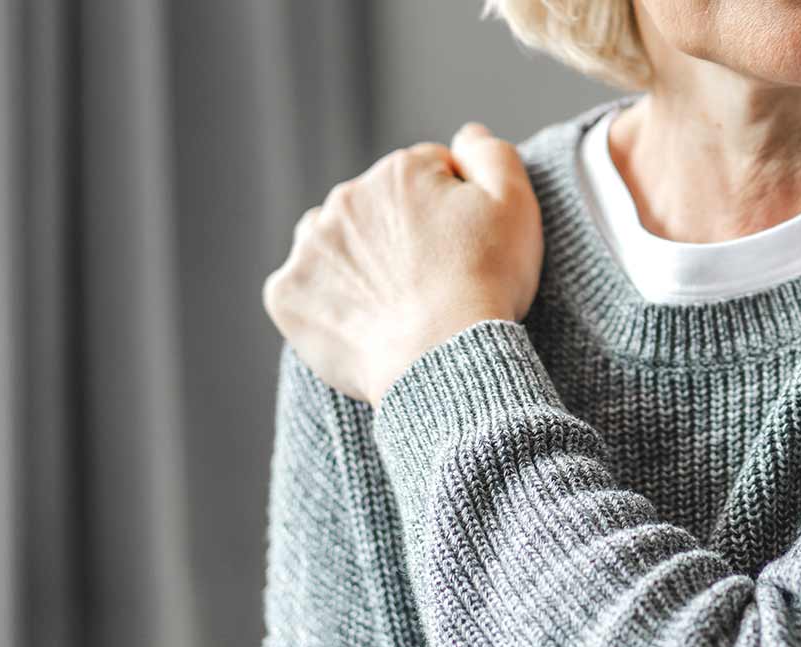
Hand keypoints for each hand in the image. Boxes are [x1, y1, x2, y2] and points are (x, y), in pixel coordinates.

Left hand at [263, 123, 543, 404]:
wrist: (444, 358)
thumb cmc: (486, 283)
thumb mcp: (514, 205)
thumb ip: (492, 155)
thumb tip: (467, 134)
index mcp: (398, 172)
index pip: (428, 176)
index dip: (455, 211)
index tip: (467, 249)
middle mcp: (344, 198)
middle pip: (377, 208)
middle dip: (401, 234)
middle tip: (434, 281)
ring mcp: (310, 247)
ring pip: (336, 244)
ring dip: (358, 262)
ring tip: (395, 304)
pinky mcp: (286, 294)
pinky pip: (305, 290)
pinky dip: (328, 304)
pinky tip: (363, 323)